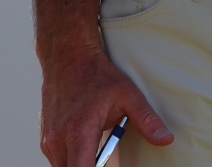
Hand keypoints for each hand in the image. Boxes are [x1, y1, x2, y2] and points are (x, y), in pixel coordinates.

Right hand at [38, 47, 172, 166]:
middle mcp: (59, 139)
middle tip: (107, 161)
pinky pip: (59, 161)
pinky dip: (73, 161)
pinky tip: (87, 149)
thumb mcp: (127, 93)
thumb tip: (166, 139)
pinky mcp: (46, 140)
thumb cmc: (96, 74)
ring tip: (97, 152)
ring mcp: (49, 141)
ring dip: (81, 166)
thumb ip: (146, 119)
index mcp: (79, 132)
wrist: (67, 56)